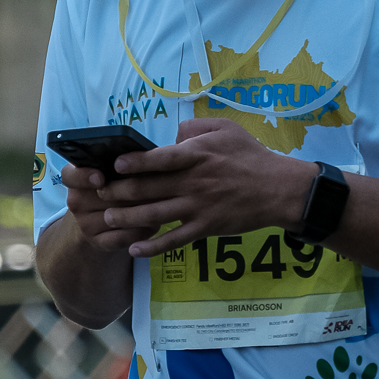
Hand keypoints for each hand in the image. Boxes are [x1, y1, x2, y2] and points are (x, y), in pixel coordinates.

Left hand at [91, 117, 314, 257]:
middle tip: (99, 194)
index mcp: (196, 156)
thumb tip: (172, 135)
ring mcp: (198, 208)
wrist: (278, 189)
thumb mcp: (226, 128)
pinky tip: (134, 250)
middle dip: (119, 192)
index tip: (114, 164)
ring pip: (154, 216)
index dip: (134, 162)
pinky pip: (174, 240)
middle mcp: (193, 182)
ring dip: (127, 218)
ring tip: (109, 218)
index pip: (158, 159)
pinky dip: (152, 247)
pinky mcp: (205, 228)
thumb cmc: (250, 156)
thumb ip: (195, 128)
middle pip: (148, 189)